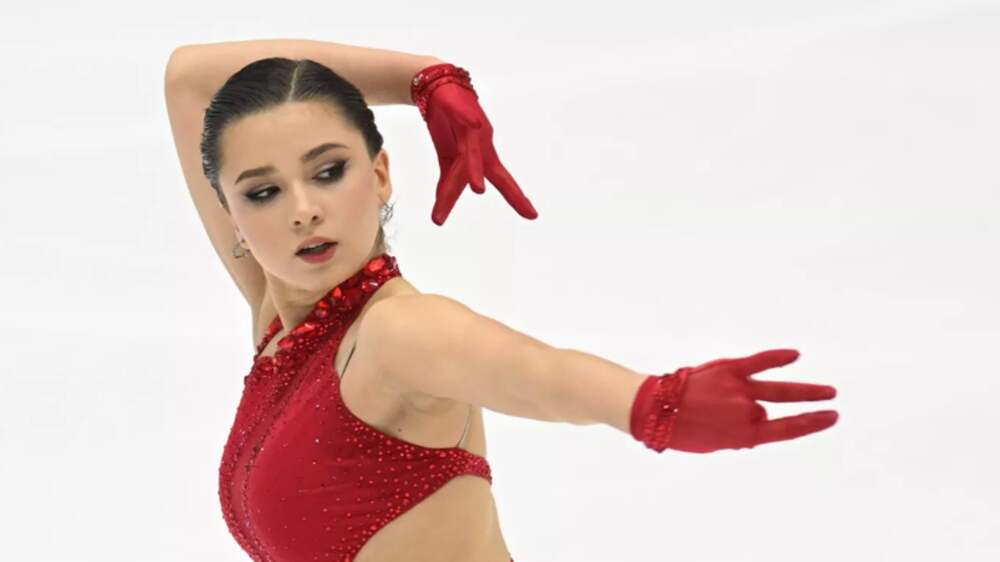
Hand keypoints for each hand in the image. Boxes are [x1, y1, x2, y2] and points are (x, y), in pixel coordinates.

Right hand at [416, 67, 538, 224]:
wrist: (437, 90)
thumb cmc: (448, 124)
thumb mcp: (448, 158)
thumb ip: (449, 182)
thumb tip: (442, 206)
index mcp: (483, 155)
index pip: (503, 180)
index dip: (517, 198)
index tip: (533, 216)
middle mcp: (482, 143)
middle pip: (493, 171)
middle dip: (511, 193)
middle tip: (530, 215)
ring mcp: (472, 127)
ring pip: (472, 151)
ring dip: (474, 169)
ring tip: (477, 189)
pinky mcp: (459, 109)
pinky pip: (464, 116)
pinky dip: (469, 122)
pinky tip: (474, 123)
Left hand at [667, 349, 837, 452]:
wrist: (654, 409)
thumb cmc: (683, 430)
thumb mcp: (715, 444)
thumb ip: (740, 434)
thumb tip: (757, 419)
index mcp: (744, 436)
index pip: (788, 429)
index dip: (812, 424)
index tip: (832, 417)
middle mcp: (746, 411)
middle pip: (776, 409)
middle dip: (807, 406)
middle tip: (832, 400)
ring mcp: (739, 388)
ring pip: (773, 390)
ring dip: (801, 391)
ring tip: (825, 390)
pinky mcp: (728, 368)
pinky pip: (759, 362)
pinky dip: (777, 358)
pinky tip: (795, 355)